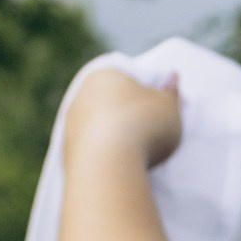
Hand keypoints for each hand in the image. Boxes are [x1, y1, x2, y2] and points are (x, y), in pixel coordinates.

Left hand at [65, 68, 183, 170]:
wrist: (106, 166)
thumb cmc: (142, 127)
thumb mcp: (169, 107)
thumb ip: (171, 94)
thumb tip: (172, 79)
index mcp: (105, 74)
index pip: (132, 78)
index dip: (153, 94)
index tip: (167, 111)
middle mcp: (81, 95)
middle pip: (115, 102)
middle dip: (134, 115)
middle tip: (157, 133)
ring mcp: (71, 124)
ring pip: (103, 127)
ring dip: (120, 136)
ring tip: (143, 154)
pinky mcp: (68, 152)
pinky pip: (94, 149)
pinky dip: (108, 154)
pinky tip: (124, 165)